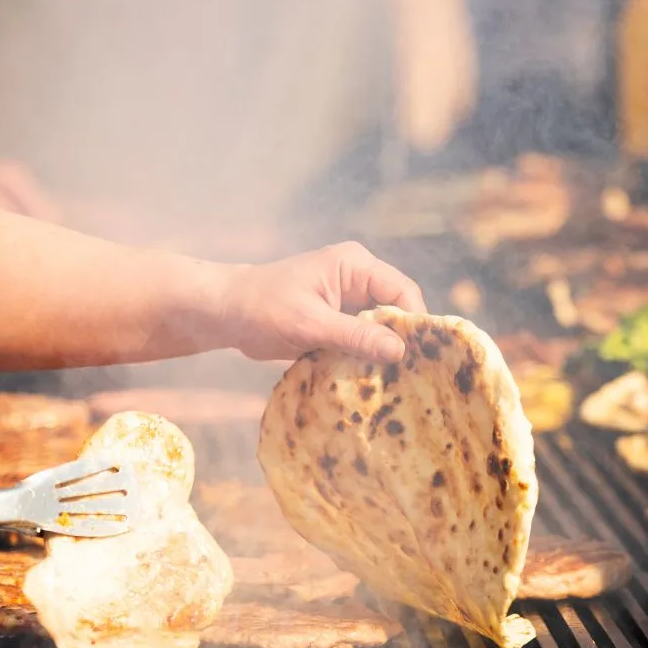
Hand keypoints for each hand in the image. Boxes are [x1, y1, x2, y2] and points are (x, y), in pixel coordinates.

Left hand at [219, 241, 427, 362]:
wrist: (226, 313)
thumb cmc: (262, 307)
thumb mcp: (310, 323)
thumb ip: (355, 335)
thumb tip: (399, 350)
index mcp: (355, 266)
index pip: (402, 291)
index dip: (414, 322)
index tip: (420, 355)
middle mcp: (358, 279)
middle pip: (396, 310)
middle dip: (402, 340)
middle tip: (412, 374)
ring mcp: (349, 301)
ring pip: (382, 328)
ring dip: (384, 352)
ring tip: (397, 381)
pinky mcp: (339, 321)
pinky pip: (364, 339)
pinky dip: (367, 357)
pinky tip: (373, 380)